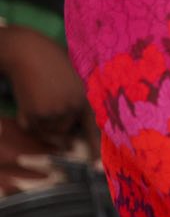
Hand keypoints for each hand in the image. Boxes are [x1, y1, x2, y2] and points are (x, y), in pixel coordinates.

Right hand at [0, 26, 91, 144]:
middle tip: (52, 105)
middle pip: (67, 130)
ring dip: (44, 122)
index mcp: (87, 97)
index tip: (96, 165)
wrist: (27, 52)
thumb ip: (79, 98)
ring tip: (41, 99)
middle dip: (61, 124)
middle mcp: (72, 107)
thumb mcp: (76, 76)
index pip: (94, 127)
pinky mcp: (33, 113)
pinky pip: (33, 127)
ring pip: (49, 130)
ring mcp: (52, 112)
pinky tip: (29, 101)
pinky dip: (29, 120)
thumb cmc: (53, 60)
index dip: (95, 146)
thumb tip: (75, 127)